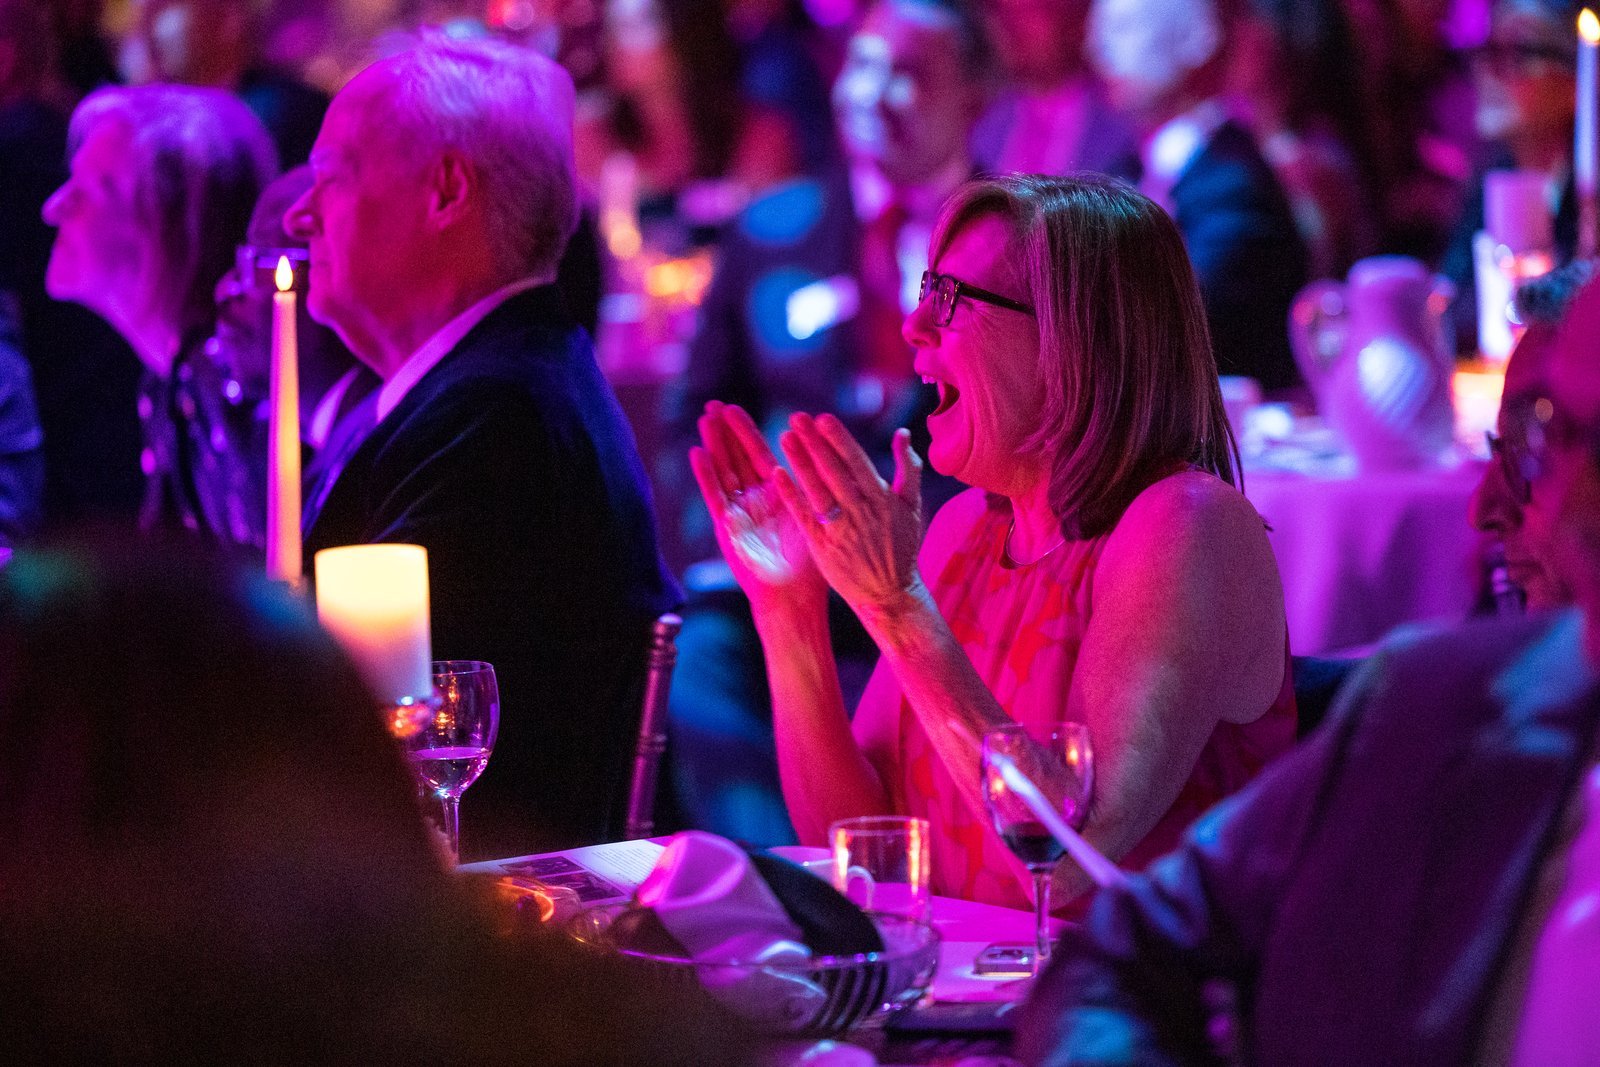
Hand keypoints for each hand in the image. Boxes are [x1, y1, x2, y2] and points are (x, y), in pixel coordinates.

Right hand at [689, 402, 825, 613]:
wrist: (794, 594)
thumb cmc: (810, 561)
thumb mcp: (813, 514)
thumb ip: (811, 483)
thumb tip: (823, 451)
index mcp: (776, 493)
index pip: (758, 453)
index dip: (745, 431)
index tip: (734, 406)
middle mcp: (754, 500)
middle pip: (736, 458)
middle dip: (725, 431)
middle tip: (714, 404)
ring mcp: (738, 512)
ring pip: (723, 471)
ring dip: (714, 445)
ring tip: (705, 418)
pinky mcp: (727, 527)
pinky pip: (716, 496)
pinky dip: (706, 475)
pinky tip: (698, 453)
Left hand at [773, 413, 925, 613]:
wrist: (890, 594)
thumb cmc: (901, 547)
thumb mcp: (912, 507)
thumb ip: (908, 468)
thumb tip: (903, 432)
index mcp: (882, 499)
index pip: (857, 462)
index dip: (839, 439)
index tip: (822, 418)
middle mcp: (861, 512)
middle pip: (834, 472)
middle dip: (815, 443)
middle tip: (797, 418)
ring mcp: (840, 530)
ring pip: (817, 491)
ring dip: (800, 463)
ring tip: (784, 438)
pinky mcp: (823, 547)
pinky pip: (805, 517)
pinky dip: (791, 496)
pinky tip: (777, 475)